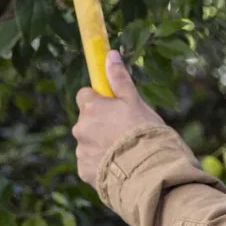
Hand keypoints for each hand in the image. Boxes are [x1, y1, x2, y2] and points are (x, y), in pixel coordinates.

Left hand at [73, 51, 164, 189]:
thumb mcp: (134, 100)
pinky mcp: (84, 171)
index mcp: (91, 108)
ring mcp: (81, 151)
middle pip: (87, 120)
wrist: (145, 169)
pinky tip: (119, 163)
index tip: (113, 104)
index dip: (99, 99)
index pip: (85, 95)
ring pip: (89, 141)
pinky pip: (90, 161)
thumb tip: (110, 55)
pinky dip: (102, 161)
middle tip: (125, 128)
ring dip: (101, 142)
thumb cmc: (142, 130)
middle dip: (101, 122)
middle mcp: (80, 128)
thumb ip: (119, 79)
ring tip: (125, 149)